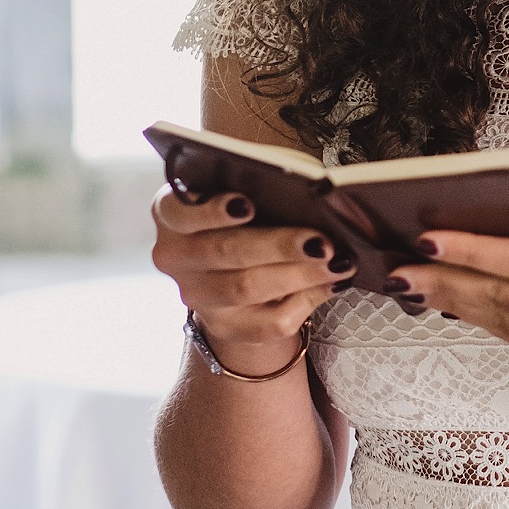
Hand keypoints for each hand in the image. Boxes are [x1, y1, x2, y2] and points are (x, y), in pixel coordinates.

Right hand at [150, 187, 355, 373]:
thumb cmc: (252, 209)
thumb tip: (311, 191)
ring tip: (338, 262)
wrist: (240, 263)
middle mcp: (174, 256)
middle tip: (321, 241)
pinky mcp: (225, 327)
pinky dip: (305, 302)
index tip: (246, 204)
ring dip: (298, 275)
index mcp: (170, 212)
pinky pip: (267, 323)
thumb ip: (265, 182)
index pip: (178, 210)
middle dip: (278, 246)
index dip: (211, 210)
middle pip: (224, 251)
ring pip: (246, 288)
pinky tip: (331, 284)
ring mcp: (196, 295)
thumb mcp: (253, 185)